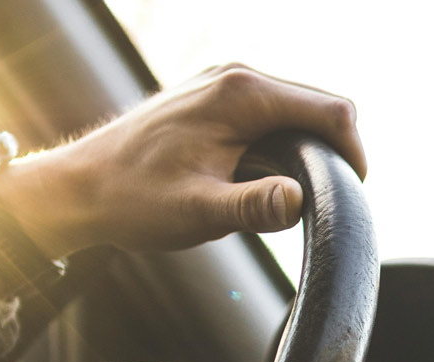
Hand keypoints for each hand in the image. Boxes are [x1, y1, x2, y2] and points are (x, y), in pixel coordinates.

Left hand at [0, 65, 366, 257]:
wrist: (78, 189)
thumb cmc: (134, 200)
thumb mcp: (200, 212)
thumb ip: (254, 207)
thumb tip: (300, 201)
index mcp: (242, 95)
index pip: (331, 111)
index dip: (355, 153)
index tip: (352, 195)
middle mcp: (236, 77)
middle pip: (321, 105)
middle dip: (336, 151)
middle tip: (330, 202)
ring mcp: (225, 85)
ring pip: (299, 109)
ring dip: (312, 149)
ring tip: (299, 194)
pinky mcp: (216, 100)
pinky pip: (274, 114)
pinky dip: (287, 144)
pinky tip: (271, 179)